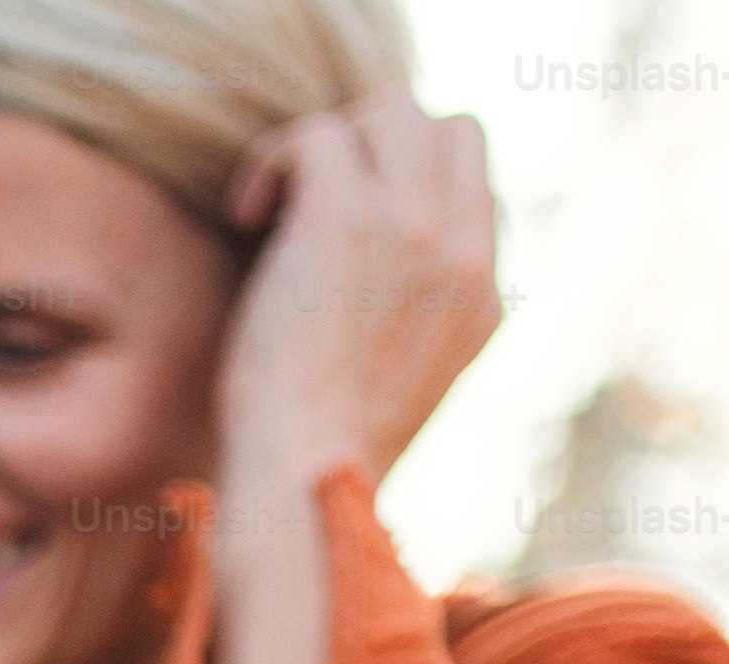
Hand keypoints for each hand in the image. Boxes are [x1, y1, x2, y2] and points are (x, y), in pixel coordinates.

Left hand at [207, 93, 499, 663]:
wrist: (303, 488)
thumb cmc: (322, 459)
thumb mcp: (398, 390)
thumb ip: (414, 321)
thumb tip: (372, 279)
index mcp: (482, 296)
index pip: (474, 181)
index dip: (404, 181)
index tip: (341, 231)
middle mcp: (461, 252)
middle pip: (446, 126)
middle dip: (372, 146)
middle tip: (308, 206)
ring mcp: (413, 227)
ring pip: (388, 110)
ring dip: (323, 146)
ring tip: (274, 210)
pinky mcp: (348, 217)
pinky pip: (317, 134)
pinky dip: (272, 162)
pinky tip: (246, 217)